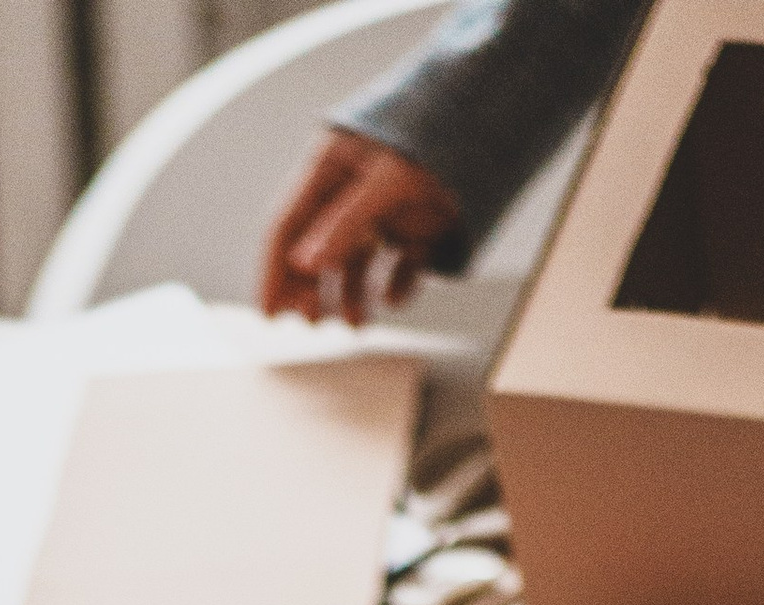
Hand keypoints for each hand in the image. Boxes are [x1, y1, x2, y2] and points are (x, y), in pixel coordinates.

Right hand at [260, 130, 460, 320]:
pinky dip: (393, 289)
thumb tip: (305, 264)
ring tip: (355, 324)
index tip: (269, 314)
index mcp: (330, 168)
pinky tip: (390, 299)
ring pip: (352, 266)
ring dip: (349, 298)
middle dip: (310, 291)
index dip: (274, 270)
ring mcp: (383, 213)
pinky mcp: (416, 230)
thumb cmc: (438, 134)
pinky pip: (397, 270)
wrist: (495, 122)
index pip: (287, 225)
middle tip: (312, 323)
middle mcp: (351, 193)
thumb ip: (346, 222)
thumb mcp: (388, 178)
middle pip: (314, 252)